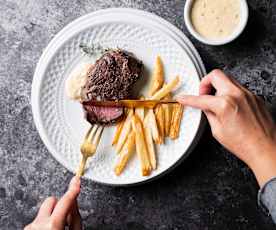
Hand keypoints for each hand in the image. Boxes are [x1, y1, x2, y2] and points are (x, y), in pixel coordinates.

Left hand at [24, 176, 81, 229]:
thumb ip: (75, 218)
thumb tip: (74, 203)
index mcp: (52, 224)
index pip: (65, 200)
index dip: (73, 188)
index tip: (76, 180)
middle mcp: (38, 223)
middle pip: (52, 200)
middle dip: (60, 205)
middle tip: (66, 217)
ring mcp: (31, 227)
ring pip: (45, 210)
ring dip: (52, 215)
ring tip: (58, 227)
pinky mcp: (27, 229)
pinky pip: (38, 219)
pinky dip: (45, 222)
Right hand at [177, 69, 275, 186]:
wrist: (265, 149)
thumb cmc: (244, 144)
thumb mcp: (218, 131)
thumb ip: (210, 114)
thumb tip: (206, 107)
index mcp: (224, 104)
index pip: (200, 98)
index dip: (188, 99)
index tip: (183, 98)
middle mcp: (237, 95)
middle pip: (216, 75)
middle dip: (205, 83)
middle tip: (203, 94)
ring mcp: (248, 94)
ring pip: (228, 79)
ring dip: (218, 87)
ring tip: (217, 101)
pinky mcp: (255, 97)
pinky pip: (239, 88)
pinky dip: (230, 93)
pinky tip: (230, 106)